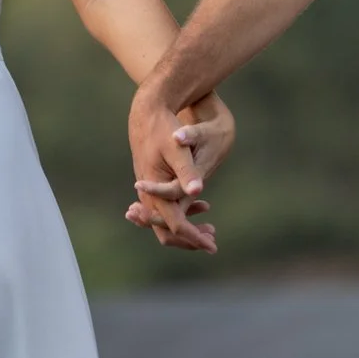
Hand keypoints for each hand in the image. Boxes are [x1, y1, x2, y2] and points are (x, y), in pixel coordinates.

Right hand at [126, 88, 219, 252]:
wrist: (146, 111)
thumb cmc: (164, 128)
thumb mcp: (178, 148)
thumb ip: (187, 172)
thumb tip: (198, 191)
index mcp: (153, 189)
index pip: (174, 223)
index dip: (193, 237)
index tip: (212, 246)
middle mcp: (147, 194)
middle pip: (166, 230)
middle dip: (189, 239)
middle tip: (212, 242)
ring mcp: (148, 190)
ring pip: (166, 221)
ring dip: (187, 227)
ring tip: (210, 229)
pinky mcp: (153, 184)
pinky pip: (166, 207)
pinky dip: (183, 211)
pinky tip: (203, 206)